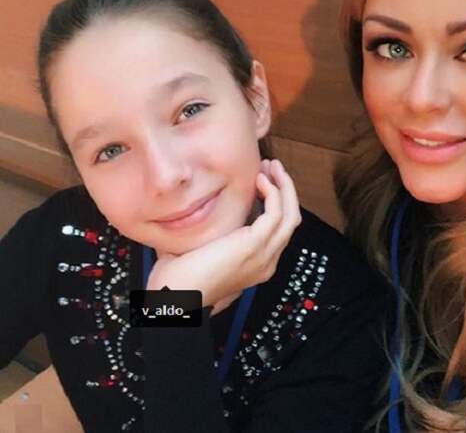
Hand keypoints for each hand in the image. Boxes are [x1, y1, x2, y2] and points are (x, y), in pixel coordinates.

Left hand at [146, 159, 301, 314]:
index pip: (277, 227)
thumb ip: (211, 229)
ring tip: (271, 166)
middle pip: (291, 219)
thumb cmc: (178, 279)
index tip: (262, 178)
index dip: (275, 200)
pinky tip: (260, 179)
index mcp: (256, 263)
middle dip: (284, 189)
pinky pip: (276, 213)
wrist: (174, 300)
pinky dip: (273, 192)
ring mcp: (264, 254)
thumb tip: (202, 205)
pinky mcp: (255, 245)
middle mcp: (266, 260)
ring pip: (290, 214)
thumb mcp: (202, 248)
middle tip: (272, 166)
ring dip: (284, 186)